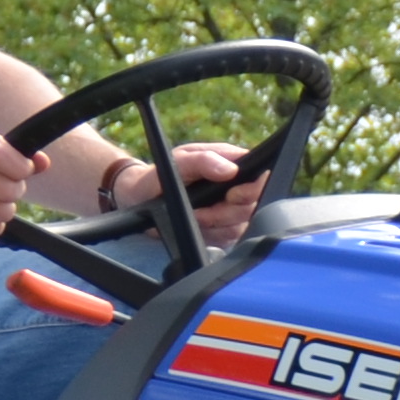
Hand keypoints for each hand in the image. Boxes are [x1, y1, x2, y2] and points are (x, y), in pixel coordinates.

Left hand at [110, 141, 257, 246]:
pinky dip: (213, 235)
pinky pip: (230, 239)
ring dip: (216, 225)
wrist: (141, 199)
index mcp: (230, 163)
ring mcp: (230, 210)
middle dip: (226, 212)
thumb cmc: (161, 175)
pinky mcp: (223, 230)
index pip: (258, 176)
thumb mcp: (178, 162)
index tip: (232, 194)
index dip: (252, 189)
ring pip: (241, 225)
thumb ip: (202, 160)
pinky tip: (198, 226)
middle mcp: (235, 187)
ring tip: (195, 216)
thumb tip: (230, 170)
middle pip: (252, 205)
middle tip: (202, 210)